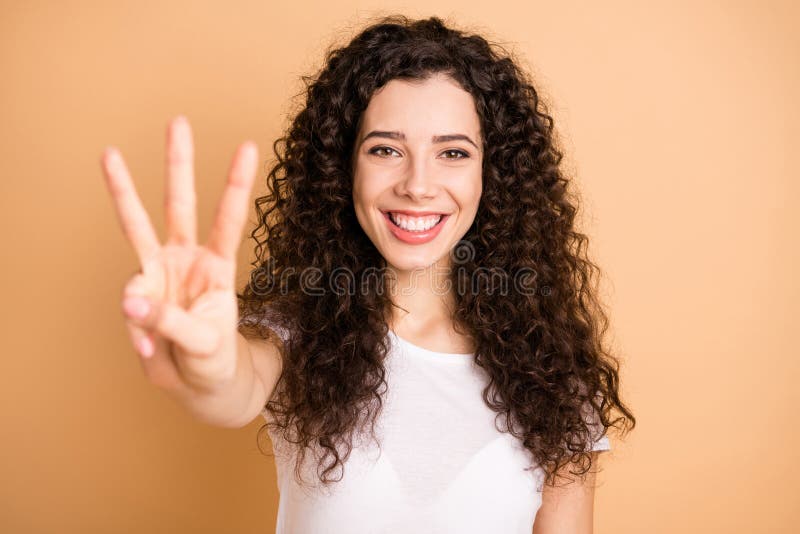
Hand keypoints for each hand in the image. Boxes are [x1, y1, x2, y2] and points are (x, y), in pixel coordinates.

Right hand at [101, 116, 257, 395]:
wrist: (198, 384)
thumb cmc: (214, 359)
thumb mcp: (204, 343)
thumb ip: (170, 322)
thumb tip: (132, 301)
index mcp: (217, 266)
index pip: (229, 219)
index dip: (236, 184)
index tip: (248, 147)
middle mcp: (187, 259)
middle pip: (181, 204)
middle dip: (179, 164)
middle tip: (178, 122)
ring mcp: (160, 272)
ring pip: (137, 225)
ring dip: (124, 190)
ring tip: (110, 154)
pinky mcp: (140, 293)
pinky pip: (129, 303)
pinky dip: (137, 328)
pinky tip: (149, 349)